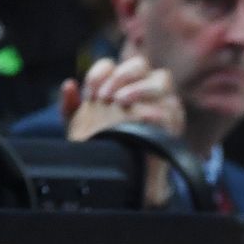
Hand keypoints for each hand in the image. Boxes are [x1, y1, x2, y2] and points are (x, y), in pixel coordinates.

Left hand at [63, 56, 184, 142]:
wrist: (124, 178)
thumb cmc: (105, 148)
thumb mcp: (80, 128)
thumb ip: (71, 107)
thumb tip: (69, 85)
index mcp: (121, 86)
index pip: (112, 65)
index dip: (100, 73)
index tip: (90, 95)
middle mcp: (144, 90)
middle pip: (140, 64)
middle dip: (121, 76)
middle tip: (106, 97)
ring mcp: (163, 105)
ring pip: (161, 81)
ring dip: (138, 89)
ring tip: (121, 103)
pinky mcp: (174, 125)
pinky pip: (170, 110)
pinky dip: (153, 111)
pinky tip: (137, 119)